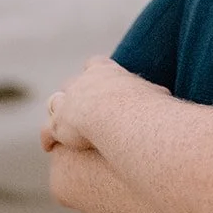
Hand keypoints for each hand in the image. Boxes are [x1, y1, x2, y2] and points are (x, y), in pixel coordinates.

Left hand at [42, 57, 168, 151]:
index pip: (96, 65)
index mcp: (104, 72)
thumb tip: (166, 98)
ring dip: (58, 112)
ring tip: (60, 122)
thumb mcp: (153, 94)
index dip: (96, 71)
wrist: (118, 116)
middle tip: (78, 103)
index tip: (97, 77)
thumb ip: (153, 95)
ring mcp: (67, 102)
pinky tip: (48, 147)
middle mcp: (82, 83)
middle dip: (74, 93)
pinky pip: (47, 131)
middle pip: (72, 83)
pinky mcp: (58, 123)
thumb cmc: (142, 105)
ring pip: (55, 104)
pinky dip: (47, 139)